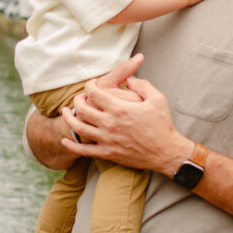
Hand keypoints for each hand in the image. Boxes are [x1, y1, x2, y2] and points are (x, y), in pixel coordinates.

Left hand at [61, 60, 188, 174]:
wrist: (166, 152)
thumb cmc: (163, 124)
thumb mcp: (157, 98)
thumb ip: (142, 84)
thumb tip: (130, 78)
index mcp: (119, 109)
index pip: (94, 93)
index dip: (90, 85)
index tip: (92, 84)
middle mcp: (109, 124)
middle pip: (83, 108)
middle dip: (78, 99)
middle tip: (79, 96)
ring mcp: (107, 140)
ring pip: (79, 128)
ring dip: (69, 118)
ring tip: (65, 112)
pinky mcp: (108, 153)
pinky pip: (84, 151)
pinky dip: (72, 146)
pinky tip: (65, 139)